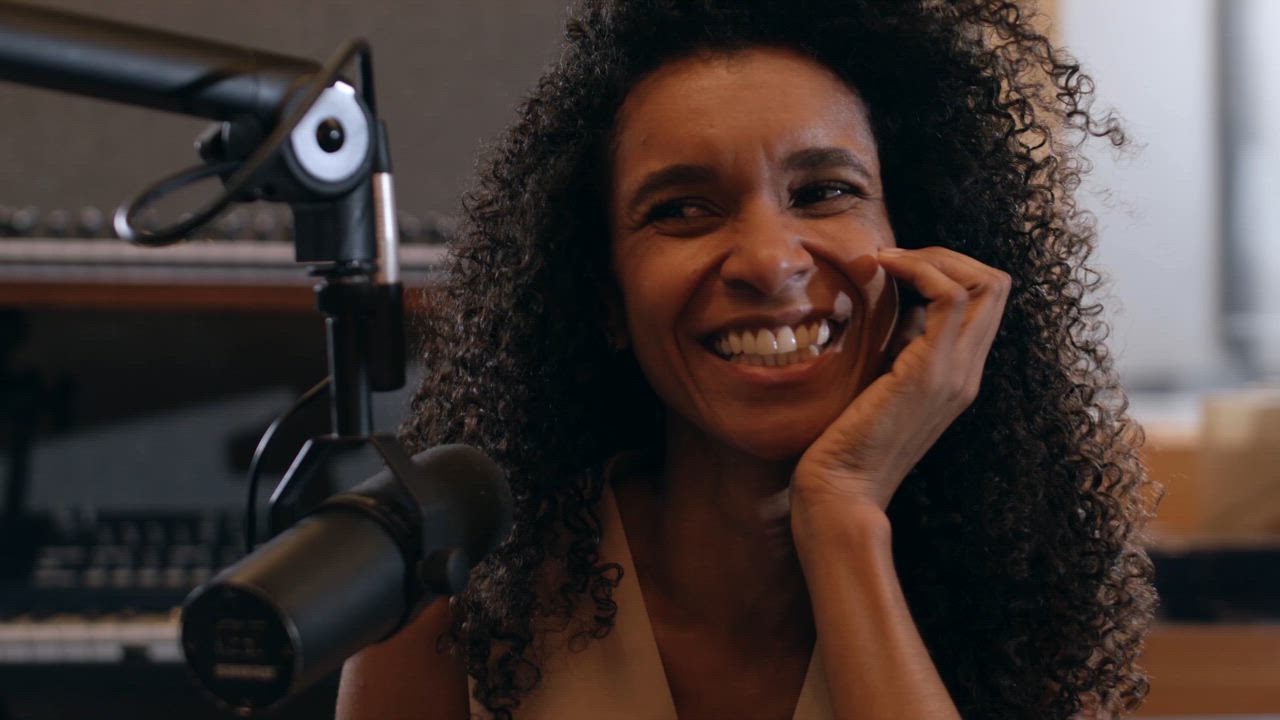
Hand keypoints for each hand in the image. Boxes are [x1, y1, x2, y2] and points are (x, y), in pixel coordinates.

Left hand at [791, 246, 1009, 512]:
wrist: (840, 491)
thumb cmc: (845, 442)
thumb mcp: (879, 382)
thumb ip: (900, 348)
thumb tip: (900, 307)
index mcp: (957, 375)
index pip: (985, 301)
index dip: (947, 269)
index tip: (896, 267)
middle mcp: (967, 372)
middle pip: (995, 284)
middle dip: (945, 254)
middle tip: (893, 258)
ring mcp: (955, 372)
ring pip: (984, 282)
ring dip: (932, 256)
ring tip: (886, 260)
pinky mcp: (930, 372)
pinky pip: (949, 296)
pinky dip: (918, 268)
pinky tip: (881, 270)